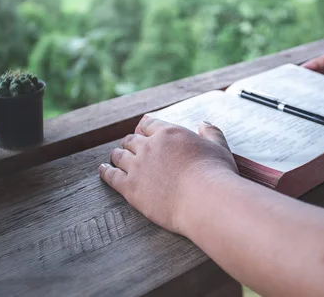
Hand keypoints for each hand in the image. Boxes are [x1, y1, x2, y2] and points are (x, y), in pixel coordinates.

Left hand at [99, 118, 239, 234]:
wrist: (205, 200)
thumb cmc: (215, 175)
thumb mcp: (219, 148)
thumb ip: (211, 133)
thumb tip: (204, 123)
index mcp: (169, 133)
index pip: (149, 124)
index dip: (145, 128)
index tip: (143, 132)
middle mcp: (149, 146)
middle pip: (132, 140)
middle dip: (131, 142)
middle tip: (130, 147)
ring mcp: (137, 166)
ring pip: (119, 155)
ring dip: (117, 155)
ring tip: (115, 157)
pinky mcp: (129, 188)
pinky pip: (111, 176)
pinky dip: (106, 172)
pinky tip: (104, 170)